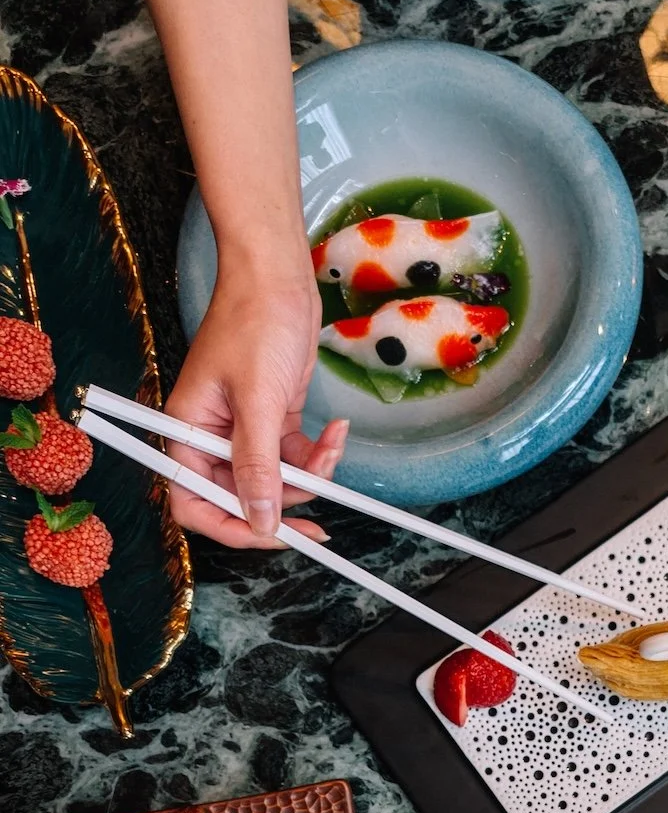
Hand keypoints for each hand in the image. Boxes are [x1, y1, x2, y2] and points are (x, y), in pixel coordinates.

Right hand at [165, 259, 347, 547]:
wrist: (277, 276)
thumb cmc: (254, 323)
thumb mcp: (257, 402)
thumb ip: (257, 466)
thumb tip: (260, 519)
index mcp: (187, 431)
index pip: (195, 501)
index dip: (232, 527)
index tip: (272, 535)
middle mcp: (211, 437)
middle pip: (239, 499)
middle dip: (281, 508)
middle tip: (317, 527)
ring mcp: (243, 430)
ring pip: (275, 482)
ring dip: (308, 478)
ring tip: (331, 448)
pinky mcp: (273, 420)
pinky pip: (294, 458)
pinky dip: (318, 455)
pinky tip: (336, 431)